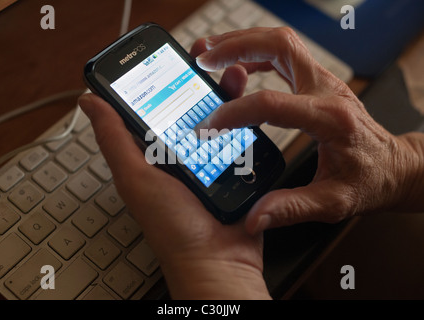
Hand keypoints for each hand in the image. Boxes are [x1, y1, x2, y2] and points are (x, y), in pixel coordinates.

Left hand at [78, 63, 270, 298]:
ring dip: (227, 100)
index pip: (154, 108)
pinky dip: (246, 123)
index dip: (159, 82)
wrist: (218, 261)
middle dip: (200, 86)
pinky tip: (250, 109)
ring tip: (233, 81)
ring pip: (219, 120)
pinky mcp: (236, 168)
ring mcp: (211, 160)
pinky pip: (242, 139)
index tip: (168, 62)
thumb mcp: (135, 178)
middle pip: (190, 110)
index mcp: (153, 155)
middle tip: (209, 68)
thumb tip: (88, 102)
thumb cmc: (174, 228)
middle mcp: (182, 155)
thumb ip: (115, 139)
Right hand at [192, 27, 423, 233]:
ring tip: (211, 54)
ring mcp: (323, 82)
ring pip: (280, 43)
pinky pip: (282, 55)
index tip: (209, 124)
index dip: (235, 111)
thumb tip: (253, 219)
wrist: (395, 167)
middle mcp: (327, 90)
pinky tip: (237, 68)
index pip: (272, 104)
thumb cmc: (369, 181)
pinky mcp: (317, 83)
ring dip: (242, 43)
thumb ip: (291, 209)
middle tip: (203, 57)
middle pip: (279, 46)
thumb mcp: (332, 203)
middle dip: (235, 47)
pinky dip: (255, 54)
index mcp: (330, 119)